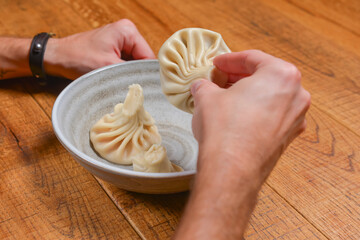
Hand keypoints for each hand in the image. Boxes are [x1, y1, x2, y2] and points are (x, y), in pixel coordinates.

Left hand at [44, 19, 154, 79]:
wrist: (57, 58)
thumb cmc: (77, 57)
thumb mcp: (108, 67)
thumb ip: (131, 72)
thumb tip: (147, 82)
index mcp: (128, 31)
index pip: (148, 56)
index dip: (146, 73)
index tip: (144, 87)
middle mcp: (126, 33)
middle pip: (142, 59)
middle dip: (136, 73)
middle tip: (130, 86)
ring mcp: (120, 41)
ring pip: (134, 63)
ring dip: (128, 74)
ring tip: (119, 81)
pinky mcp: (114, 49)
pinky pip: (125, 64)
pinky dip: (121, 72)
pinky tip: (115, 79)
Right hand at [191, 50, 309, 183]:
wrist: (232, 170)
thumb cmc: (224, 128)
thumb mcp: (207, 96)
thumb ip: (205, 85)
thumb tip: (201, 86)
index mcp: (281, 75)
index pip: (253, 58)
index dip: (230, 59)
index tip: (216, 64)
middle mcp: (296, 94)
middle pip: (264, 76)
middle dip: (239, 76)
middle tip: (219, 78)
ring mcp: (295, 118)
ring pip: (270, 96)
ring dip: (248, 94)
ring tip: (225, 97)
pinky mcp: (288, 137)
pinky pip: (272, 115)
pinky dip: (255, 111)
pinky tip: (236, 115)